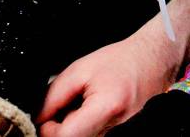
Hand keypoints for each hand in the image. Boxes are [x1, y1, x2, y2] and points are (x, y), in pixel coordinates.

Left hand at [38, 0, 189, 136]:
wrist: (153, 60)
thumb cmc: (121, 60)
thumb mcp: (80, 69)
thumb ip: (54, 96)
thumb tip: (37, 119)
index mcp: (104, 108)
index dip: (47, 129)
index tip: (46, 114)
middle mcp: (113, 127)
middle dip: (57, 128)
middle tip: (61, 106)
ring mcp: (116, 133)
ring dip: (69, 127)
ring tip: (76, 104)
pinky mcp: (114, 133)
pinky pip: (89, 136)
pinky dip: (80, 126)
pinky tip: (85, 109)